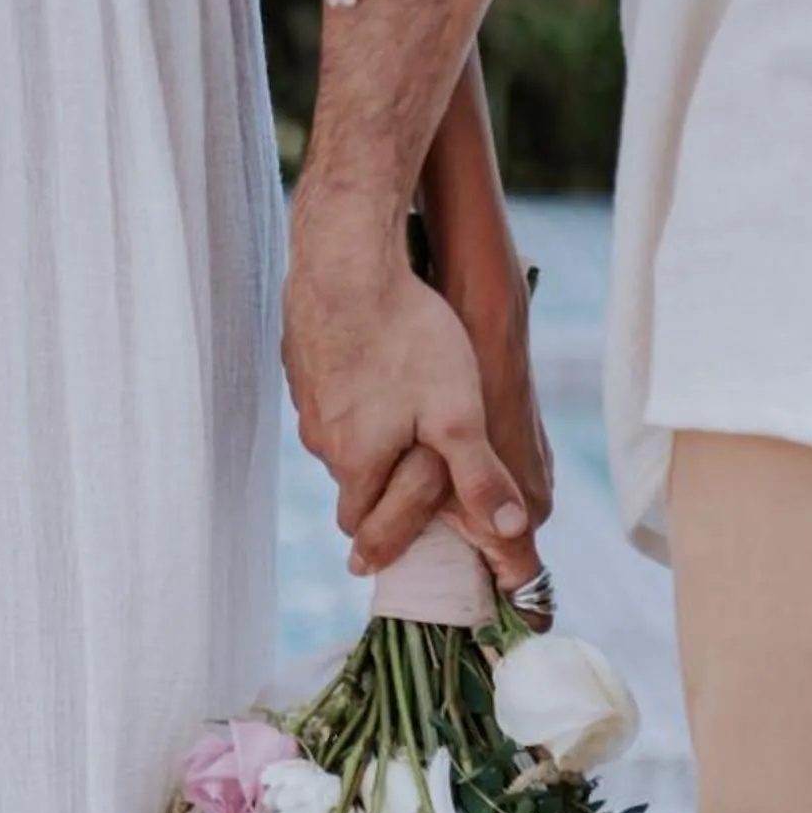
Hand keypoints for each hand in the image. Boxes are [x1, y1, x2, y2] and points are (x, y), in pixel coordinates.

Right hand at [286, 175, 539, 591]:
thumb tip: (510, 533)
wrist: (345, 259)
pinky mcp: (300, 363)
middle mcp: (321, 441)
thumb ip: (480, 477)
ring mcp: (306, 401)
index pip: (364, 526)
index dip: (385, 538)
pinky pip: (327, 397)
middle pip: (350, 488)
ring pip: (337, 440)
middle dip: (378, 493)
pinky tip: (376, 370)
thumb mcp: (458, 414)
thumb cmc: (407, 336)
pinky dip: (351, 397)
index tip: (390, 553)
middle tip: (404, 488)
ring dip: (365, 440)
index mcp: (357, 463)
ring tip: (400, 418)